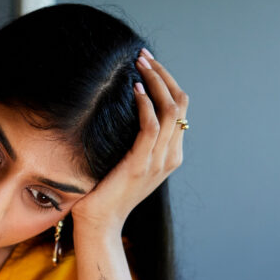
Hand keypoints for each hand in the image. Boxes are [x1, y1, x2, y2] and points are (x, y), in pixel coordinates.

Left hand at [70, 49, 188, 232]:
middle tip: (144, 56)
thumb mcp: (123, 159)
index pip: (179, 108)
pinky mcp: (141, 164)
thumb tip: (121, 110)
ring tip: (140, 64)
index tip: (147, 63)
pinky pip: (151, 126)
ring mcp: (158, 161)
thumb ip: (131, 140)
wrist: (98, 223)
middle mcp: (170, 156)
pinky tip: (134, 89)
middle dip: (163, 75)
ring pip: (170, 110)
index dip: (167, 81)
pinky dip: (145, 103)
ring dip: (155, 82)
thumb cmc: (103, 191)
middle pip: (180, 103)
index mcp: (169, 154)